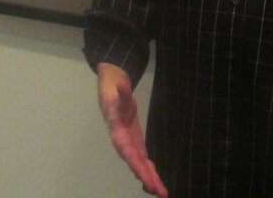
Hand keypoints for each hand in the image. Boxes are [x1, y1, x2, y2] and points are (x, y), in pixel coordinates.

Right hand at [96, 64, 166, 197]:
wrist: (110, 98)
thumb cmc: (116, 96)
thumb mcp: (119, 92)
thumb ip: (122, 92)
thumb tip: (122, 84)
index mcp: (119, 135)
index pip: (129, 153)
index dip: (137, 166)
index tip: (146, 179)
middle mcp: (124, 145)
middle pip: (136, 164)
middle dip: (147, 178)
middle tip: (159, 192)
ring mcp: (131, 147)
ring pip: (141, 167)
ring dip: (151, 180)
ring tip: (162, 193)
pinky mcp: (136, 146)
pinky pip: (144, 162)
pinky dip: (150, 173)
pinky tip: (157, 184)